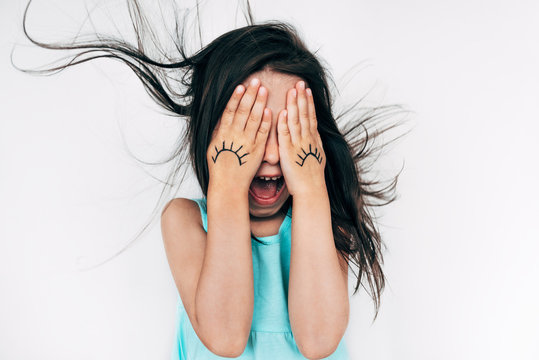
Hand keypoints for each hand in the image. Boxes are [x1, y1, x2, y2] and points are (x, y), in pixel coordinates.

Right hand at [207, 78, 271, 191]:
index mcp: (223, 133)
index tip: (241, 86)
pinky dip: (266, 122)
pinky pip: (262, 133)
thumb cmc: (219, 167)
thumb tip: (220, 119)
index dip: (236, 97)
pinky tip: (270, 110)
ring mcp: (247, 142)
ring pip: (254, 119)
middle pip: (243, 110)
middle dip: (250, 94)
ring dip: (259, 103)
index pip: (230, 110)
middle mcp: (235, 135)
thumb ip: (218, 132)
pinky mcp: (257, 150)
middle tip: (256, 81)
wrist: (228, 185)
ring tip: (264, 90)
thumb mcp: (212, 146)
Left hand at [277, 80, 326, 196]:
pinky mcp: (288, 152)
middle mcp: (306, 139)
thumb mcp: (317, 156)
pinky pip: (285, 135)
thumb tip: (314, 135)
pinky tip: (282, 112)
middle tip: (299, 82)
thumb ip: (314, 144)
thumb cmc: (312, 177)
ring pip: (295, 121)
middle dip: (302, 97)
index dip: (308, 102)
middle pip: (304, 114)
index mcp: (313, 139)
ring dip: (293, 105)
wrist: (311, 190)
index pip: (310, 116)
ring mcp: (298, 145)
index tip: (306, 89)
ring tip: (291, 91)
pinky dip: (284, 123)